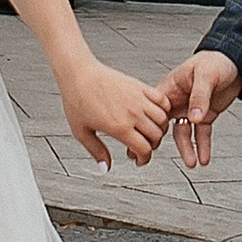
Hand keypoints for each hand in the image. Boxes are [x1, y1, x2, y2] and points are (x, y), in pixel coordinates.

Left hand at [58, 59, 174, 168]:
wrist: (79, 74)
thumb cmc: (77, 99)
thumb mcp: (82, 132)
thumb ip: (96, 151)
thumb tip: (105, 167)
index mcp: (119, 127)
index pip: (144, 149)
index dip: (144, 159)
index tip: (138, 160)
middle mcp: (132, 113)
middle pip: (156, 136)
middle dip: (152, 146)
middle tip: (143, 146)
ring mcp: (137, 98)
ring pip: (163, 119)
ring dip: (159, 129)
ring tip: (149, 131)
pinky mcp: (139, 86)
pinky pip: (162, 99)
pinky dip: (164, 109)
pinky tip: (155, 113)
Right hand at [156, 49, 240, 168]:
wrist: (235, 62)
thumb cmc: (215, 60)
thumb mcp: (205, 75)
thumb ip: (199, 97)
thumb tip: (194, 118)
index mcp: (171, 88)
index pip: (155, 110)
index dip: (148, 126)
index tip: (143, 141)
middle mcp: (178, 100)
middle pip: (165, 126)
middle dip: (158, 143)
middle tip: (147, 158)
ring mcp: (191, 109)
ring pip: (184, 133)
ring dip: (187, 149)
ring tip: (191, 163)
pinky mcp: (205, 115)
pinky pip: (201, 134)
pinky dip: (202, 146)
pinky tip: (203, 157)